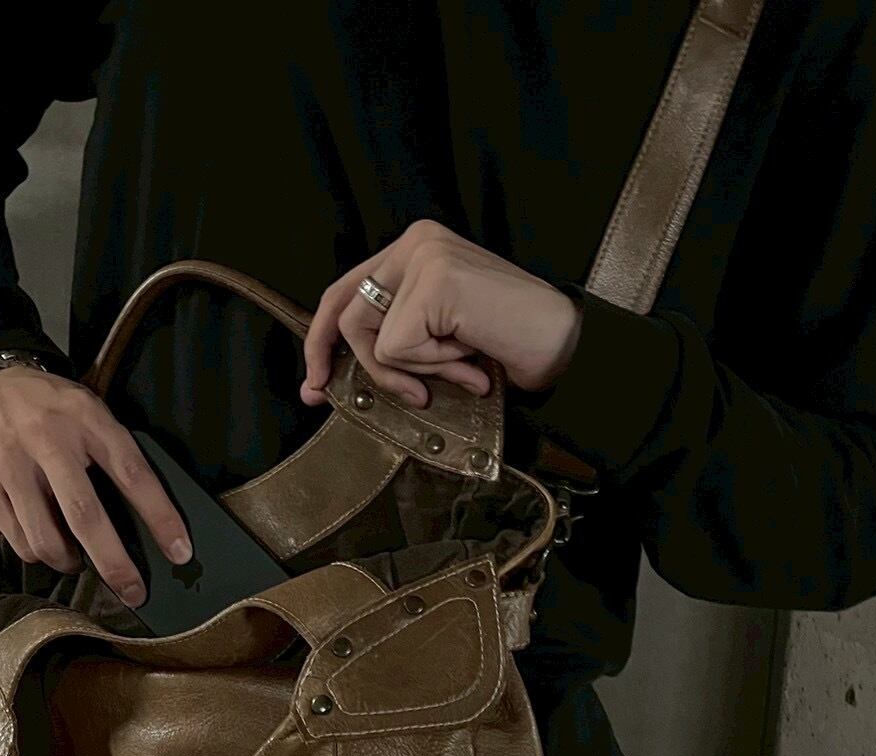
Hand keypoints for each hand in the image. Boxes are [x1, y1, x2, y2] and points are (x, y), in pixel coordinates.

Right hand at [0, 363, 192, 606]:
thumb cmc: (47, 402)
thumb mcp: (89, 409)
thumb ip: (112, 451)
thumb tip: (144, 513)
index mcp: (88, 421)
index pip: (133, 475)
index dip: (160, 517)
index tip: (180, 551)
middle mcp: (49, 442)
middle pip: (86, 516)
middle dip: (115, 563)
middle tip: (134, 591)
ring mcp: (13, 465)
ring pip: (46, 538)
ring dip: (70, 563)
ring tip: (79, 563)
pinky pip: (18, 538)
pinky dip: (39, 553)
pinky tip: (47, 545)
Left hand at [300, 219, 581, 410]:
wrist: (560, 342)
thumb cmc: (505, 342)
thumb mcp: (436, 335)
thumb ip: (394, 335)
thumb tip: (335, 369)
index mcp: (416, 248)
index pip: (348, 288)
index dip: (322, 335)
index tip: (315, 376)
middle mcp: (417, 242)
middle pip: (345, 309)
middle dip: (332, 358)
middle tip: (321, 393)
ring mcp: (425, 257)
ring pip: (369, 335)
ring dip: (407, 369)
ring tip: (456, 367)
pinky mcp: (434, 283)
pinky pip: (398, 349)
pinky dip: (430, 367)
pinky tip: (469, 356)